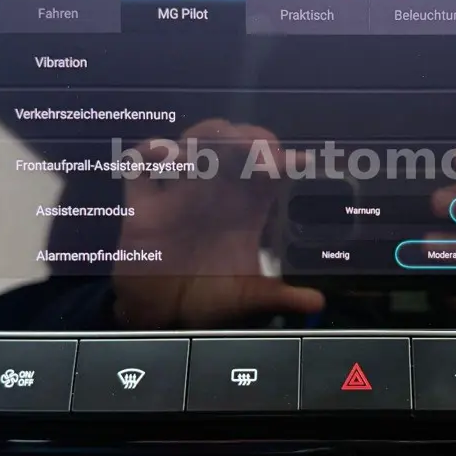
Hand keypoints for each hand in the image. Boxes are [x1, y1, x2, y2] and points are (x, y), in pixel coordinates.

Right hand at [112, 119, 323, 327]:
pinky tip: (168, 160)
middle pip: (235, 144)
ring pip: (193, 142)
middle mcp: (217, 193)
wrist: (162, 317)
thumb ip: (280, 297)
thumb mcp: (248, 298)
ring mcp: (181, 193)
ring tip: (216, 153)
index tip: (299, 162)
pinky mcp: (144, 204)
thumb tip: (316, 304)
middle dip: (247, 138)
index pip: (269, 171)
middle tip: (257, 153)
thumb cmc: (208, 299)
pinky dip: (149, 153)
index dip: (284, 161)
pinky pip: (139, 164)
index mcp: (247, 209)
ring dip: (206, 137)